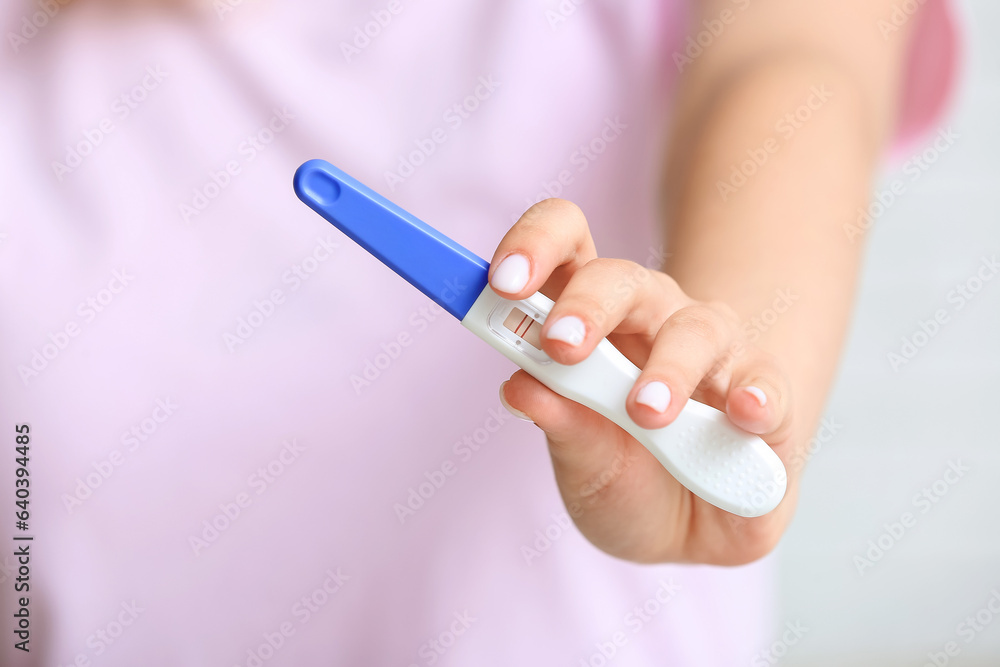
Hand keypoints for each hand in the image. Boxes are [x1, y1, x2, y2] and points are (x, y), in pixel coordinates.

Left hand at [490, 199, 799, 564]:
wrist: (692, 535)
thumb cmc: (626, 483)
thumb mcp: (582, 464)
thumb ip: (558, 424)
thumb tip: (518, 388)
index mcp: (592, 323)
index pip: (566, 246)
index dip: (534, 245)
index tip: (502, 281)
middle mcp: (652, 322)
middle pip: (623, 279)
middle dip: (589, 306)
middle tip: (561, 345)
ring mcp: (714, 354)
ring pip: (696, 327)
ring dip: (667, 366)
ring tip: (645, 411)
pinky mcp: (764, 397)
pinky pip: (766, 383)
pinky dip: (756, 394)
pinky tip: (744, 413)